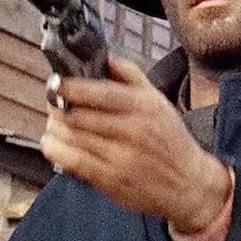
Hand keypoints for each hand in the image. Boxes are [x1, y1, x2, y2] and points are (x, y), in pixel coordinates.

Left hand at [41, 56, 230, 233]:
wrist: (188, 185)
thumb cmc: (170, 140)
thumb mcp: (158, 101)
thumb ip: (130, 75)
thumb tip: (103, 55)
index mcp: (143, 106)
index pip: (99, 93)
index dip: (70, 87)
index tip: (56, 82)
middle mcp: (132, 131)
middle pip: (79, 115)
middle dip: (57, 107)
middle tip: (52, 102)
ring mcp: (120, 158)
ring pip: (72, 138)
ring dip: (54, 127)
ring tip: (54, 122)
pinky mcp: (111, 180)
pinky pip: (73, 162)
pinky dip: (56, 150)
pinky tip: (53, 143)